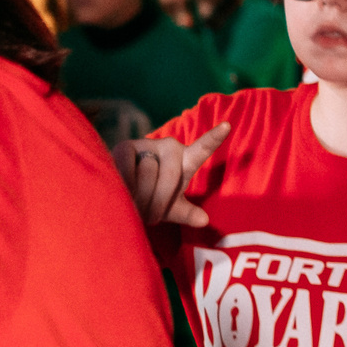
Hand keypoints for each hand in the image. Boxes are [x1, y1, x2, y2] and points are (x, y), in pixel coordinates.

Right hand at [109, 123, 229, 228]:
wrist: (120, 194)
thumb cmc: (150, 201)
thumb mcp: (170, 209)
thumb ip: (186, 213)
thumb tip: (204, 220)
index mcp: (186, 161)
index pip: (202, 149)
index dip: (213, 138)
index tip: (227, 126)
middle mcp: (170, 147)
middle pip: (171, 177)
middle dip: (159, 201)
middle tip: (150, 217)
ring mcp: (148, 144)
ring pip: (149, 173)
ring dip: (141, 196)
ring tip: (135, 203)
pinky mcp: (126, 147)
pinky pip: (129, 170)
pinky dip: (126, 185)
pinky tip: (122, 189)